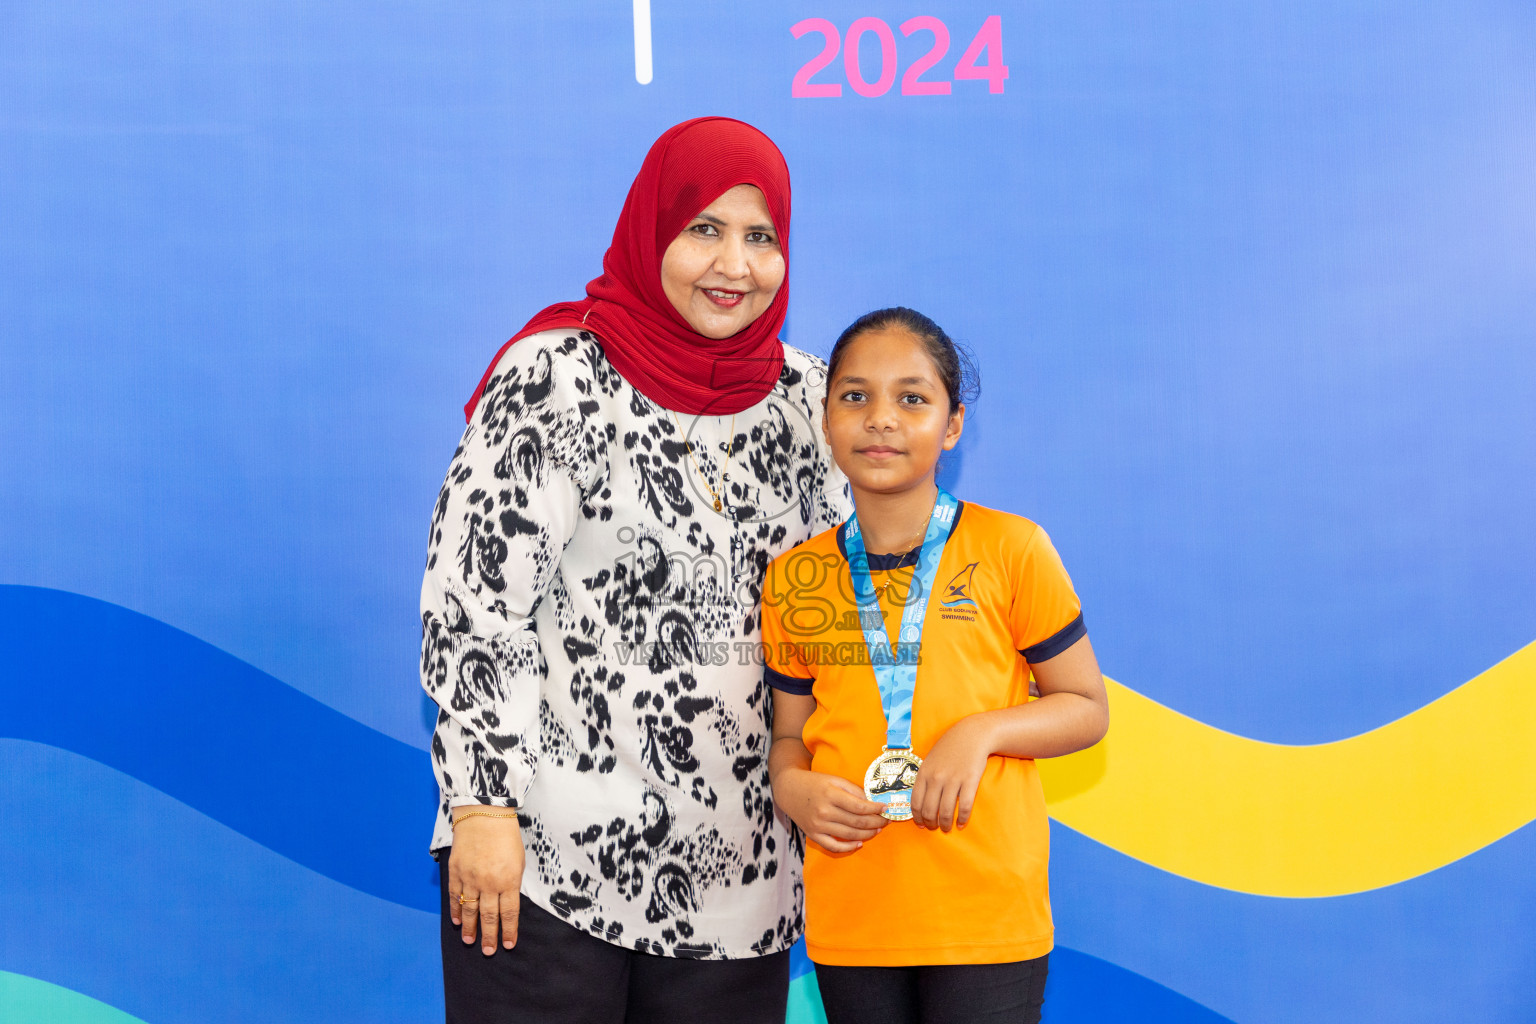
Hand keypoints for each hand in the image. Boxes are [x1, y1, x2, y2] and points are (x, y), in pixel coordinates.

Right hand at [447, 812, 525, 954]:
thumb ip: (512, 882)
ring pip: (469, 910)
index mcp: (509, 881)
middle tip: (488, 952)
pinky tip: (456, 920)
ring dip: (469, 928)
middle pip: (489, 916)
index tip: (507, 945)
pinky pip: (455, 896)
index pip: (509, 913)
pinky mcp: (456, 872)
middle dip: (489, 936)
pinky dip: (455, 910)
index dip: (508, 931)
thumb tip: (507, 901)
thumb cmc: (506, 835)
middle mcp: (489, 883)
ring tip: (469, 941)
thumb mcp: (518, 860)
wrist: (484, 814)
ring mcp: (470, 879)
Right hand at [774, 768, 887, 852]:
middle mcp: (824, 812)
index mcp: (830, 795)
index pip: (859, 806)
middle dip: (876, 822)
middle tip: (886, 820)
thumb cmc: (814, 782)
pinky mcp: (813, 835)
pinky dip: (848, 848)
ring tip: (877, 830)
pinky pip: (833, 846)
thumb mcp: (834, 779)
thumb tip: (872, 801)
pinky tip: (859, 843)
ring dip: (867, 834)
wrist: (788, 790)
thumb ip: (853, 790)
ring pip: (849, 835)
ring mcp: (818, 825)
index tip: (886, 808)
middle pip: (857, 822)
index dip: (876, 809)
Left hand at [912, 716, 994, 831]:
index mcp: (924, 773)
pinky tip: (962, 824)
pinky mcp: (970, 781)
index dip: (918, 817)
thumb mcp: (930, 760)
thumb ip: (924, 778)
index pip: (915, 802)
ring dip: (946, 824)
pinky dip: (963, 819)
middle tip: (934, 828)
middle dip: (931, 824)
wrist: (971, 734)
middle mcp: (936, 778)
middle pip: (929, 810)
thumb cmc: (949, 747)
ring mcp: (953, 780)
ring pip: (946, 812)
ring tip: (947, 828)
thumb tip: (920, 800)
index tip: (921, 824)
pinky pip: (965, 806)